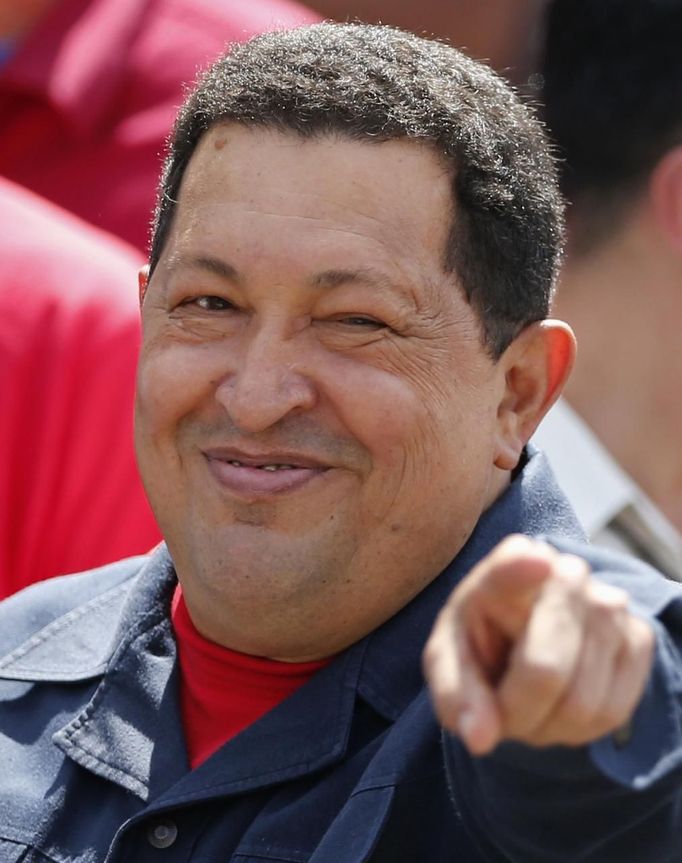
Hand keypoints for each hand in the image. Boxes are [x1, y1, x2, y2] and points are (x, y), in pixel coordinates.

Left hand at [422, 535, 654, 754]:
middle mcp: (564, 574)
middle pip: (545, 670)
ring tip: (529, 704)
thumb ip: (455, 696)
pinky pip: (612, 712)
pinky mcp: (639, 636)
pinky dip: (580, 729)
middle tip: (501, 710)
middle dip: (517, 712)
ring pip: (582, 703)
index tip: (536, 561)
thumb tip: (479, 737)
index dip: (524, 567)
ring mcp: (609, 603)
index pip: (514, 565)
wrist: (524, 638)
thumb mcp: (449, 665)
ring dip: (548, 726)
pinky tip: (561, 704)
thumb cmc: (479, 647)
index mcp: (503, 570)